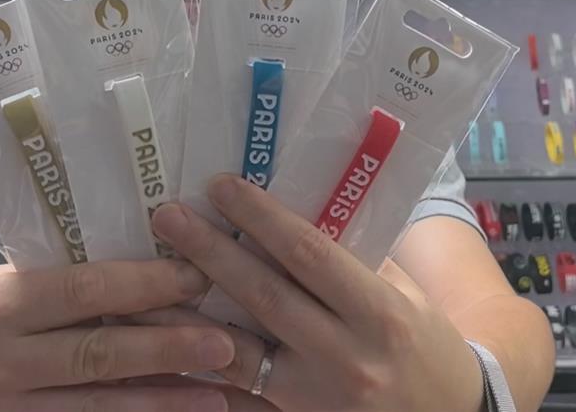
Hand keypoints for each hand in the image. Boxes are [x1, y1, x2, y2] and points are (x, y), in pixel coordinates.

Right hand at [0, 259, 234, 411]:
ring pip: (90, 407)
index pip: (80, 289)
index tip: (196, 276)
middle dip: (167, 349)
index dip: (143, 284)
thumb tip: (121, 277)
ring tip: (216, 396)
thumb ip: (37, 284)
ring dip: (158, 402)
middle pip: (95, 355)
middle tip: (227, 341)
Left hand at [146, 175, 484, 411]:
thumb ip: (355, 256)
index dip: (261, 217)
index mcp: (379, 312)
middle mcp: (347, 355)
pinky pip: (239, 391)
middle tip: (167, 216)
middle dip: (211, 252)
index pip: (310, 254)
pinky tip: (168, 338)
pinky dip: (203, 362)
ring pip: (239, 349)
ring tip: (149, 277)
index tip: (221, 185)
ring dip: (189, 311)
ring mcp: (317, 397)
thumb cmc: (426, 344)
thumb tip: (297, 206)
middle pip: (265, 295)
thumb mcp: (403, 294)